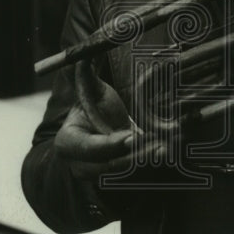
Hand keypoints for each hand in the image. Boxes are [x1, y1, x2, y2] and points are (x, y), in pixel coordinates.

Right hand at [53, 62, 156, 177]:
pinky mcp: (115, 178)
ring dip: (144, 160)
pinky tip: (165, 151)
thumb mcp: (90, 91)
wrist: (97, 126)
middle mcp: (79, 163)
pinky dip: (149, 163)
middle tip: (153, 143)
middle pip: (106, 165)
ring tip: (164, 146)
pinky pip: (133, 174)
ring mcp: (97, 174)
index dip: (109, 144)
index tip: (130, 136)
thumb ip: (86, 76)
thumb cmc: (93, 106)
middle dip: (131, 155)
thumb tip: (84, 55)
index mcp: (67, 141)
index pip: (87, 147)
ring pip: (122, 171)